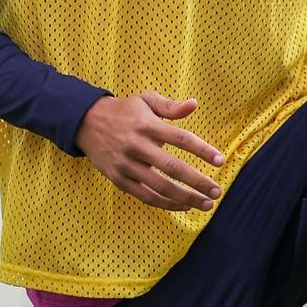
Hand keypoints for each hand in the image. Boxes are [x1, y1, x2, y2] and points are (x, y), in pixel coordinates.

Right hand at [74, 91, 225, 211]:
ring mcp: (126, 165)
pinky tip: (184, 205)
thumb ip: (170, 106)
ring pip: (159, 186)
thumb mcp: (146, 100)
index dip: (202, 150)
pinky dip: (166, 204)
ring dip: (185, 197)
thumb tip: (194, 105)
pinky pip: (145, 196)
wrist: (86, 123)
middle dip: (197, 181)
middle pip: (172, 167)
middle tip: (217, 191)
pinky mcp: (118, 179)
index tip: (220, 161)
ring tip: (206, 204)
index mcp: (147, 125)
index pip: (181, 138)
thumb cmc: (124, 111)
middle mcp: (136, 145)